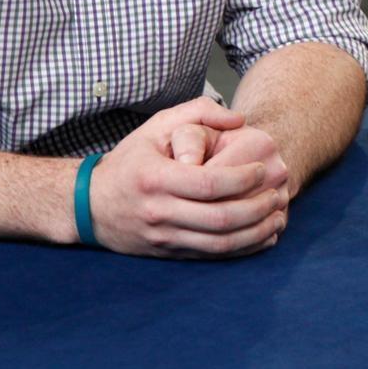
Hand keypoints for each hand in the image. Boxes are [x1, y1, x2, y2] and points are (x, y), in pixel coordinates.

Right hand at [87, 97, 289, 258]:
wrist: (89, 205)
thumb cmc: (130, 161)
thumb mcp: (156, 126)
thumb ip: (199, 113)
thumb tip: (238, 119)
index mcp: (157, 179)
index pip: (209, 184)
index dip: (242, 179)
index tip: (262, 169)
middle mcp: (159, 212)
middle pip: (219, 219)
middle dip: (257, 208)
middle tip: (278, 194)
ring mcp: (164, 237)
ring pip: (219, 243)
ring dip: (256, 232)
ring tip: (278, 216)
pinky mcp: (169, 253)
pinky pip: (211, 256)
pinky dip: (242, 249)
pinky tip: (263, 237)